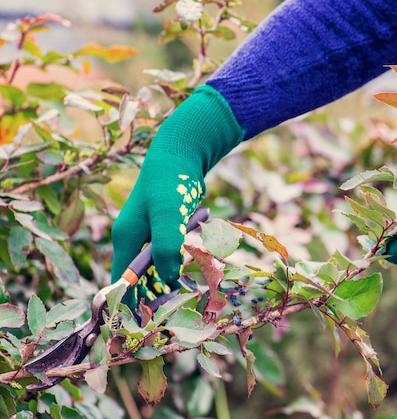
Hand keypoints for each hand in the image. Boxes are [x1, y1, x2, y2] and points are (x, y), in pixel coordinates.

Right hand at [111, 85, 242, 307]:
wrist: (182, 155)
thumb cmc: (170, 184)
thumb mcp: (167, 216)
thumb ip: (166, 246)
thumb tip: (168, 278)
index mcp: (125, 239)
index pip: (121, 280)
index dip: (128, 303)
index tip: (140, 324)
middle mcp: (135, 240)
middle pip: (138, 279)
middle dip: (152, 297)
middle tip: (169, 318)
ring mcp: (151, 235)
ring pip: (157, 270)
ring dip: (168, 283)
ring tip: (182, 303)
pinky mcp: (168, 231)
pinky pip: (171, 257)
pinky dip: (179, 267)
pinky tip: (191, 278)